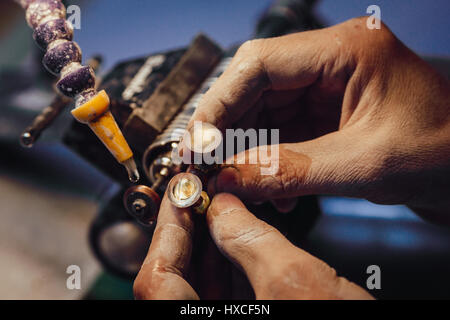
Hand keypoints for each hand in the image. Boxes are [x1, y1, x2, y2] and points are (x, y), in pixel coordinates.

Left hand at [133, 192, 372, 298]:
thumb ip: (252, 240)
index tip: (178, 197)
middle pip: (179, 281)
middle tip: (202, 198)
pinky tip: (246, 240)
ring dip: (214, 247)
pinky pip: (231, 298)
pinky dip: (235, 267)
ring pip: (205, 288)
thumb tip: (224, 208)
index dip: (167, 233)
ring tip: (224, 210)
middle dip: (192, 234)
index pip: (158, 280)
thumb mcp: (294, 282)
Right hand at [185, 17, 449, 222]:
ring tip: (237, 185)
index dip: (219, 104)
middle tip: (204, 165)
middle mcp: (330, 61)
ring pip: (262, 112)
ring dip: (245, 150)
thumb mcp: (362, 165)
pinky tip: (270, 188)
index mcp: (346, 50)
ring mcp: (325, 87)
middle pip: (253, 87)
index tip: (197, 143)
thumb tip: (227, 180)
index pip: (259, 65)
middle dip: (226, 129)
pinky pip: (280, 132)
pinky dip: (266, 160)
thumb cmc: (443, 153)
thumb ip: (288, 171)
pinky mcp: (324, 113)